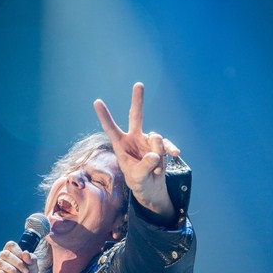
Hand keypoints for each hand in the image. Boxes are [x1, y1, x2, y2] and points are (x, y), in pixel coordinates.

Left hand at [93, 82, 179, 217]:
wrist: (152, 188)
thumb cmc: (139, 182)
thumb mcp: (138, 178)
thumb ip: (144, 166)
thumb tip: (155, 153)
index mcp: (121, 145)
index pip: (111, 129)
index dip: (105, 116)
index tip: (97, 102)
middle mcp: (134, 139)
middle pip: (136, 116)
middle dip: (138, 101)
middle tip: (139, 85)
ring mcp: (148, 140)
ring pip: (156, 139)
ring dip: (157, 155)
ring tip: (156, 170)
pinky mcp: (160, 145)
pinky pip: (166, 144)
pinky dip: (170, 150)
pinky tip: (175, 153)